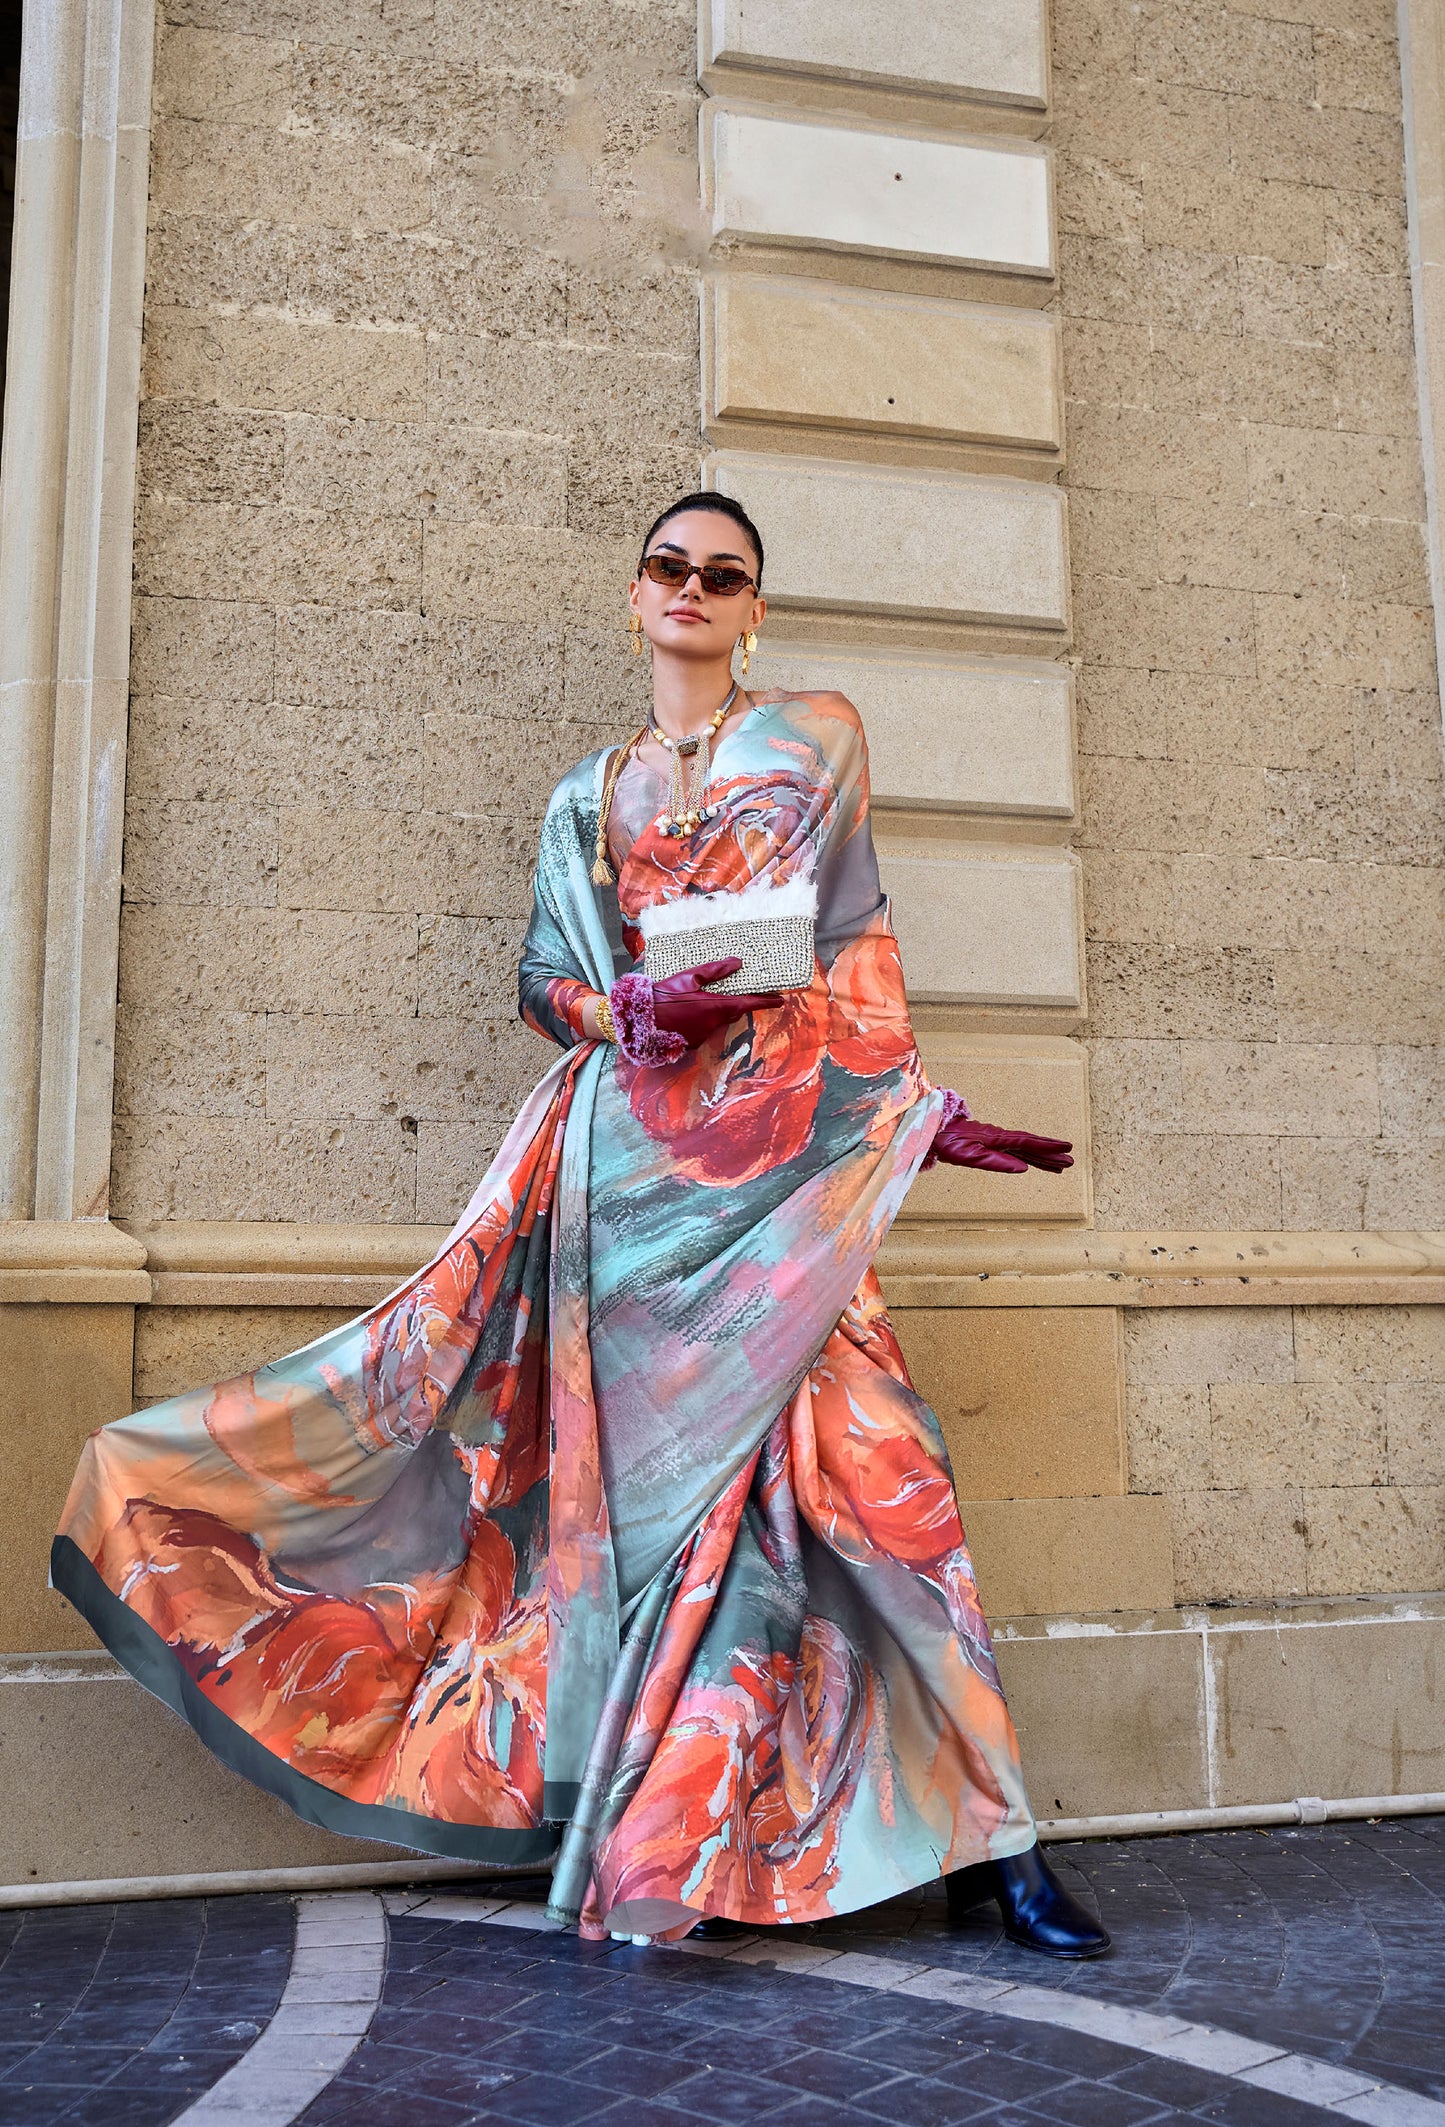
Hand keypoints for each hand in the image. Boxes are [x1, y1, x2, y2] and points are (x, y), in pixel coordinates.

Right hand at [651, 958, 782, 1048]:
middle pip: (733, 1013)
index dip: (766, 1001)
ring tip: (699, 999)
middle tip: (736, 991)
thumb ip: (715, 971)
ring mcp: (704, 1036)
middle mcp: (714, 1024)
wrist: (640, 1020)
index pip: (749, 1004)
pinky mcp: (693, 1043)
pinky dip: (701, 1020)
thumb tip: (737, 963)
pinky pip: (704, 1029)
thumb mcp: (689, 977)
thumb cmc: (663, 996)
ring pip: (717, 1021)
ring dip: (715, 1011)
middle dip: (736, 1003)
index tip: (780, 999)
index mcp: (716, 1006)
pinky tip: (687, 1011)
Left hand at [932, 1115, 1073, 1174]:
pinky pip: (1014, 1148)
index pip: (1028, 1143)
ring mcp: (995, 1139)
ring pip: (1024, 1147)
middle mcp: (1000, 1137)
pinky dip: (1028, 1154)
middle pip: (1030, 1145)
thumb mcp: (969, 1156)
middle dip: (1051, 1153)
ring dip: (1042, 1155)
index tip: (1067, 1149)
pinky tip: (1033, 1159)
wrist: (933, 1129)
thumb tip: (1023, 1168)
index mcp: (997, 1139)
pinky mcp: (990, 1142)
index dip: (1048, 1147)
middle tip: (1071, 1160)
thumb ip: (996, 1162)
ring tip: (1060, 1164)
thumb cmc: (948, 1143)